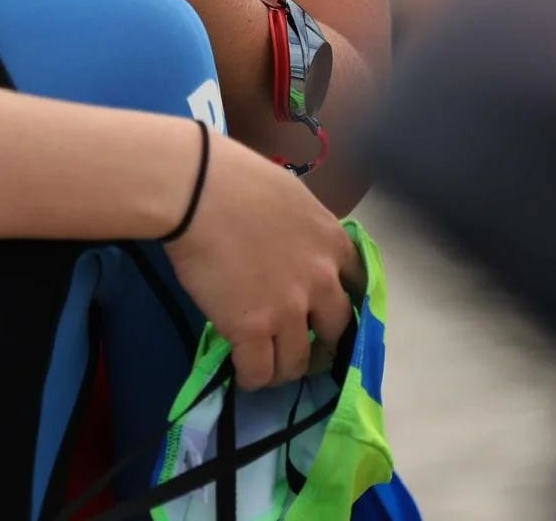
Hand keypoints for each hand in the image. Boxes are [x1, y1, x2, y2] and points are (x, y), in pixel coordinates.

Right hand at [164, 130, 365, 390]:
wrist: (197, 189)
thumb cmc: (234, 178)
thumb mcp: (289, 196)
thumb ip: (303, 229)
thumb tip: (292, 245)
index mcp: (332, 242)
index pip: (358, 286)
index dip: (343, 304)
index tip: (328, 313)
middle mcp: (321, 281)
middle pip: (335, 332)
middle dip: (321, 345)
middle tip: (302, 348)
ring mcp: (288, 309)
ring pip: (298, 361)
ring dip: (284, 368)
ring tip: (267, 367)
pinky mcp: (252, 329)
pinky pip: (259, 372)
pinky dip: (253, 377)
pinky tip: (243, 373)